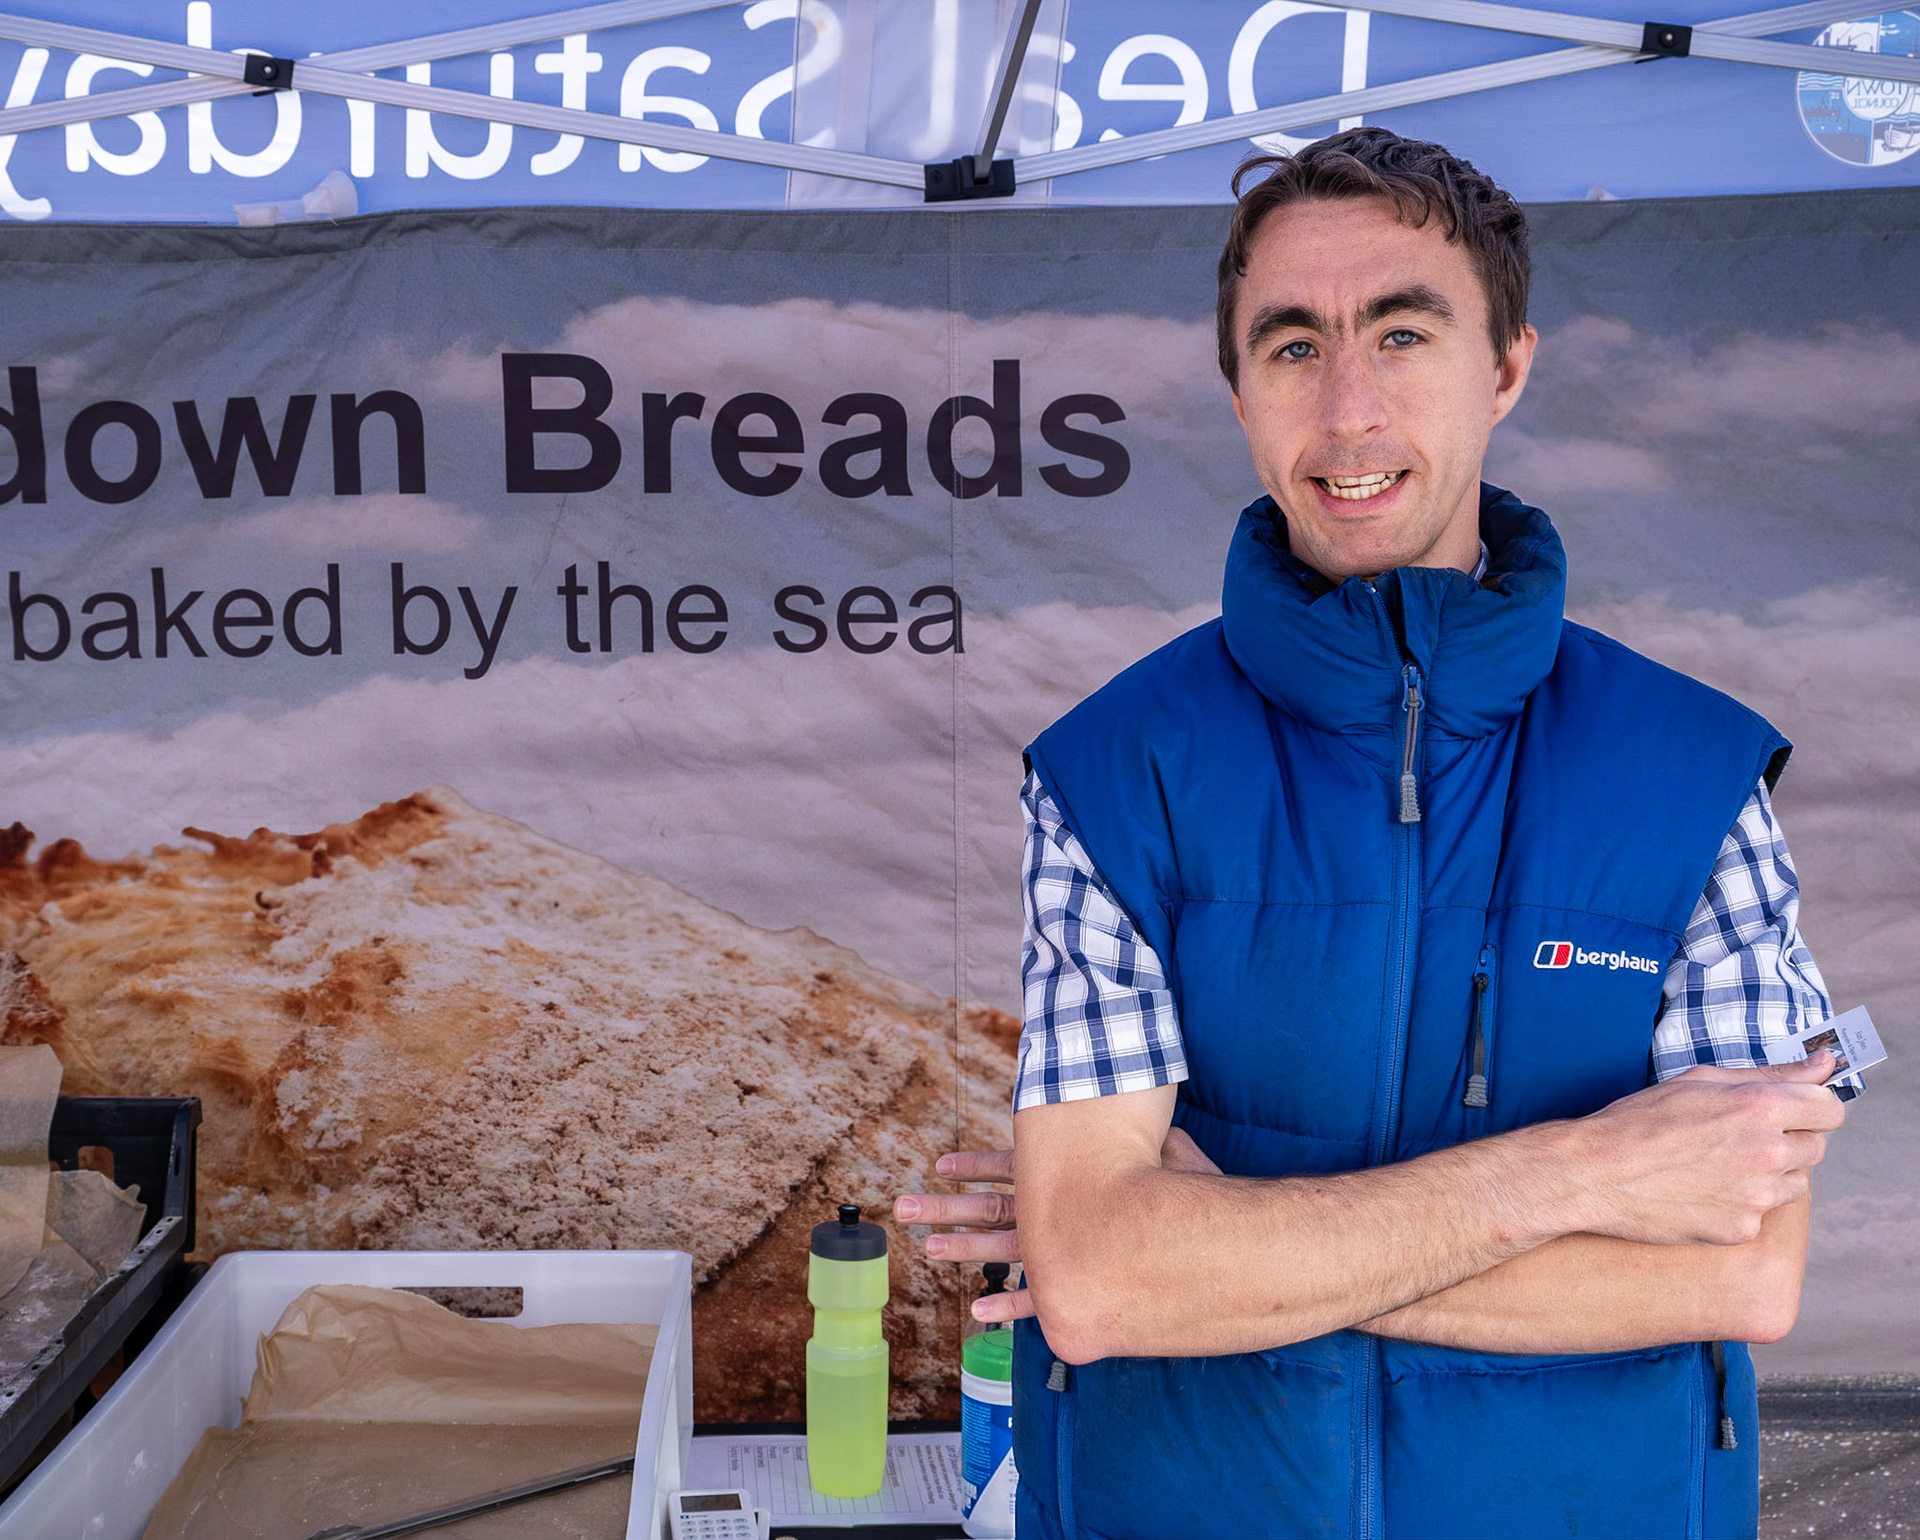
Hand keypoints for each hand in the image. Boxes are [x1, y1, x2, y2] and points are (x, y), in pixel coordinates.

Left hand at [894, 1128, 1219, 1323]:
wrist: (1214, 1249)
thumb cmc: (1194, 1196)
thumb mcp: (1171, 1151)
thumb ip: (1150, 1136)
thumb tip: (1152, 1114)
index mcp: (1070, 1179)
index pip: (1010, 1168)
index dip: (973, 1165)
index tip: (939, 1164)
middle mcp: (1058, 1216)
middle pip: (989, 1210)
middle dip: (944, 1210)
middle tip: (902, 1209)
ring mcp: (1064, 1256)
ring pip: (1002, 1254)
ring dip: (962, 1252)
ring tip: (927, 1252)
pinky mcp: (1080, 1291)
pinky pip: (1037, 1302)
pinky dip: (1008, 1307)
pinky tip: (978, 1312)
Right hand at [1572, 1051, 1846, 1246]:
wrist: (1596, 1173)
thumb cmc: (1641, 1120)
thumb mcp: (1701, 1080)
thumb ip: (1771, 1074)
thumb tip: (1825, 1063)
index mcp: (1760, 1107)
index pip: (1830, 1109)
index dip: (1809, 1107)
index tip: (1788, 1110)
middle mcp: (1767, 1153)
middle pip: (1816, 1148)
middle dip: (1788, 1140)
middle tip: (1738, 1137)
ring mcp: (1756, 1196)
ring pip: (1794, 1184)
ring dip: (1770, 1174)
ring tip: (1719, 1164)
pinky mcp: (1741, 1229)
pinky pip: (1762, 1214)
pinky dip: (1742, 1203)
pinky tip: (1704, 1190)